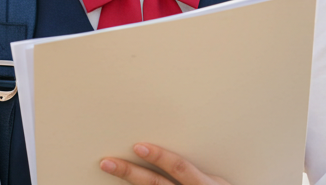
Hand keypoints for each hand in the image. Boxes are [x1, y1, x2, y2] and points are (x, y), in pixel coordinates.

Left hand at [101, 144, 231, 184]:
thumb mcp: (217, 182)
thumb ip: (196, 169)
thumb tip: (166, 144)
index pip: (180, 168)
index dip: (159, 157)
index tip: (138, 145)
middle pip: (156, 184)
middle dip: (130, 172)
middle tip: (108, 162)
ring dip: (129, 182)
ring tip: (110, 169)